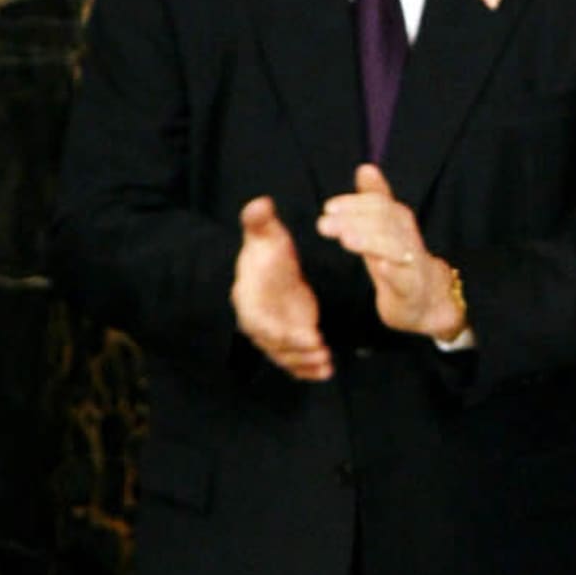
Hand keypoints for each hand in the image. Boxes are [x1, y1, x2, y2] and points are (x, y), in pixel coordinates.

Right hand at [233, 196, 331, 380]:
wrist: (271, 269)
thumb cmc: (268, 253)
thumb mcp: (266, 236)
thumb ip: (260, 223)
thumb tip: (260, 203)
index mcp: (248, 299)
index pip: (259, 322)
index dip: (281, 332)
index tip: (307, 335)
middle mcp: (258, 322)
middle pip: (274, 345)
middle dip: (297, 352)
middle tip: (322, 352)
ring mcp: (272, 335)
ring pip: (285, 357)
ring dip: (305, 363)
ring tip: (327, 364)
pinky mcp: (286, 342)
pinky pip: (294, 361)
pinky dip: (308, 369)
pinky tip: (326, 371)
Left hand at [317, 165, 466, 340]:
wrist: (431, 301)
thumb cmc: (403, 262)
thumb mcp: (387, 230)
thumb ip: (376, 199)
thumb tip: (366, 168)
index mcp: (399, 224)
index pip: (380, 205)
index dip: (355, 204)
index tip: (329, 207)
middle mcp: (408, 240)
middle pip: (386, 223)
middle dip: (354, 220)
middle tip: (324, 223)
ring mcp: (413, 265)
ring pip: (395, 248)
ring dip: (371, 241)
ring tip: (346, 239)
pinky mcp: (413, 290)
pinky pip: (407, 279)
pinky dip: (395, 272)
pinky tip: (382, 266)